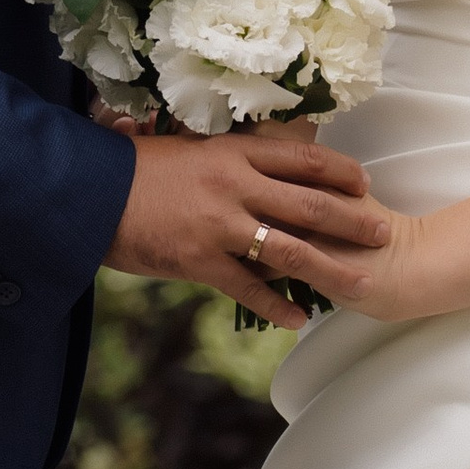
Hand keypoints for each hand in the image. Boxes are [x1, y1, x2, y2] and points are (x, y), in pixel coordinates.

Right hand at [104, 119, 391, 327]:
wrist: (86, 193)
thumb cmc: (130, 169)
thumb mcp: (183, 149)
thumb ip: (221, 158)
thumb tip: (247, 159)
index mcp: (232, 153)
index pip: (301, 159)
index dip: (339, 172)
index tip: (365, 183)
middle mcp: (234, 186)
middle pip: (309, 204)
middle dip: (351, 221)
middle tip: (382, 234)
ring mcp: (220, 225)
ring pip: (290, 249)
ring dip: (330, 268)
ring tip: (361, 285)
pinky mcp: (200, 260)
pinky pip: (248, 288)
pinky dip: (276, 306)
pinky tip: (298, 320)